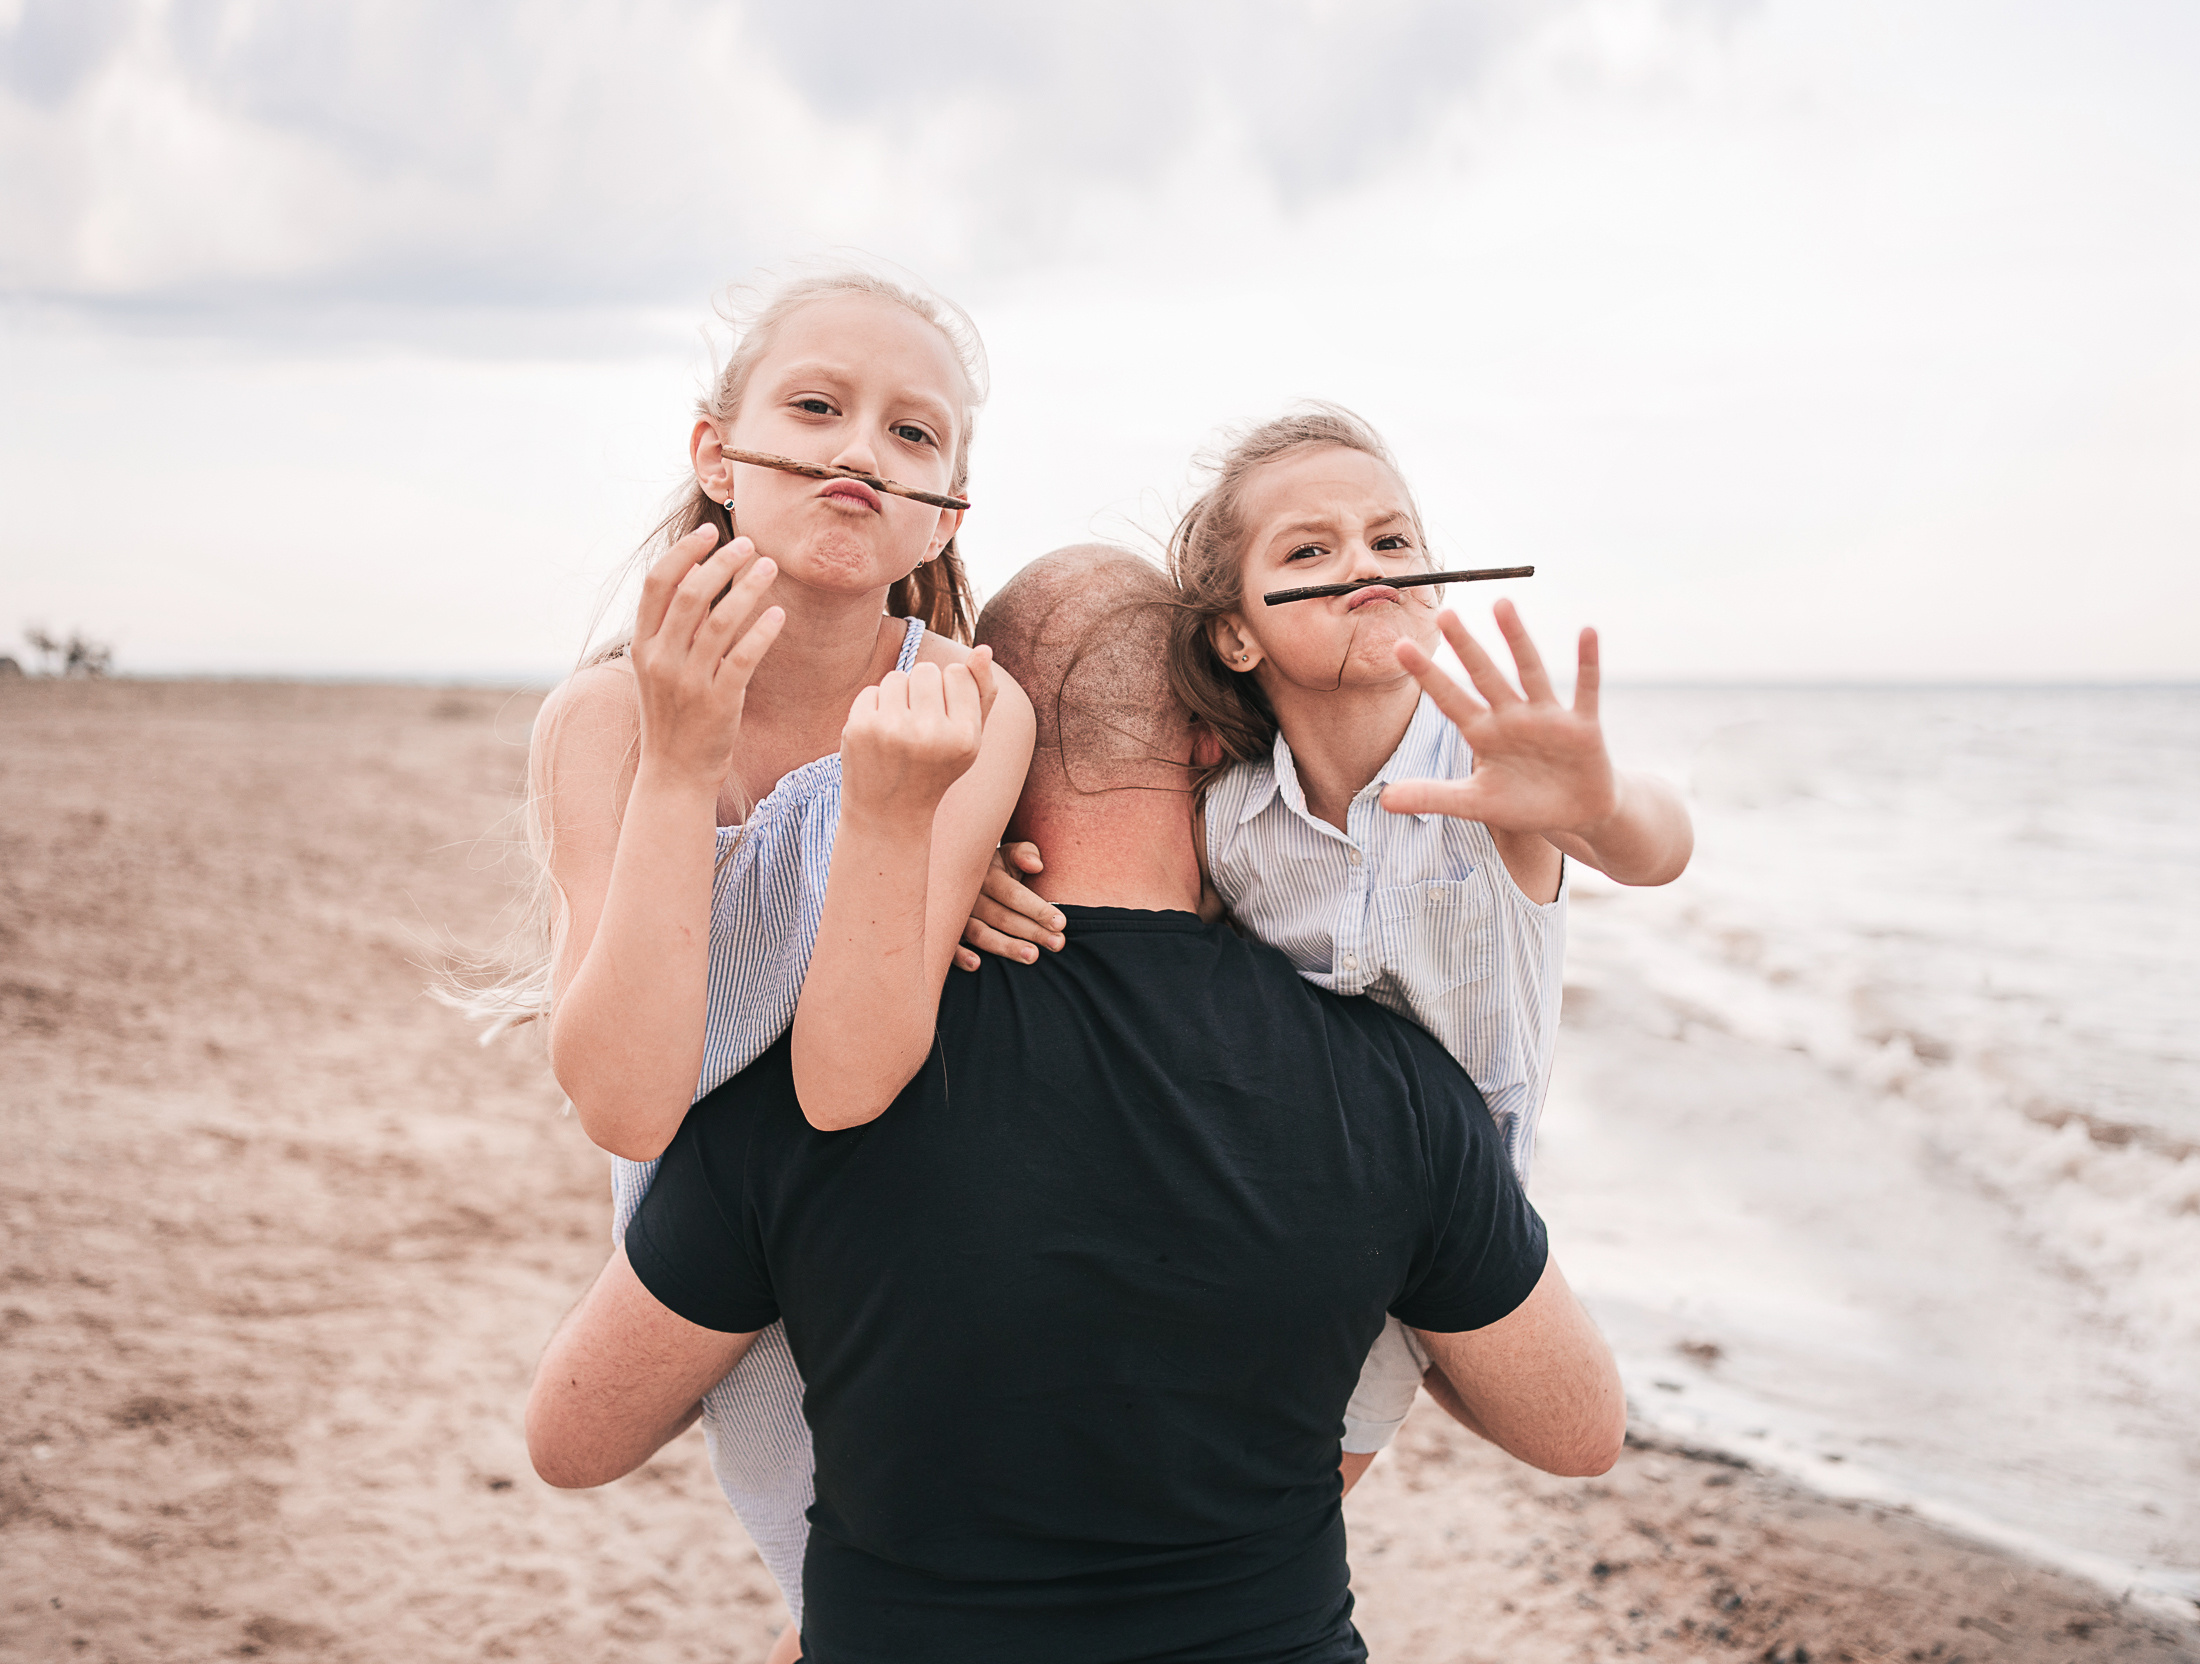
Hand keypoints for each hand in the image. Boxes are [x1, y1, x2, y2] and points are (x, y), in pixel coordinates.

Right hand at [629, 526, 784, 789]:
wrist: (674, 773)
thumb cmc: (672, 716)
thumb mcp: (659, 669)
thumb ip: (674, 628)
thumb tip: (696, 579)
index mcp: (642, 645)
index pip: (657, 584)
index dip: (683, 553)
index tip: (709, 533)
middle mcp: (661, 659)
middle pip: (690, 594)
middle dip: (721, 562)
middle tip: (749, 544)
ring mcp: (689, 681)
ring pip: (720, 621)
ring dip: (748, 588)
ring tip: (770, 568)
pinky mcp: (718, 702)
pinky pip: (743, 658)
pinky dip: (762, 632)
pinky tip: (779, 615)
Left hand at [839, 650, 997, 830]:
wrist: (888, 815)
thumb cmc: (934, 770)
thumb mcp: (968, 739)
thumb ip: (982, 693)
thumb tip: (983, 648)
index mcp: (965, 737)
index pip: (957, 672)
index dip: (949, 692)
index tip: (944, 723)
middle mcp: (930, 734)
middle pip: (927, 670)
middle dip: (922, 692)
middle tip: (919, 730)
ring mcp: (892, 731)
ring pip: (897, 677)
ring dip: (898, 698)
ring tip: (900, 733)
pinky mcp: (860, 728)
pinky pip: (872, 690)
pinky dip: (874, 709)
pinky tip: (878, 738)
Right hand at [954, 842, 1065, 970]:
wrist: (959, 869)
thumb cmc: (997, 866)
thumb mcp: (1010, 853)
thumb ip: (1025, 854)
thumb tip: (1036, 865)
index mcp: (988, 875)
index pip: (1014, 895)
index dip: (1037, 909)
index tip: (1061, 923)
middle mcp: (971, 896)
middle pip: (1002, 917)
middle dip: (1032, 932)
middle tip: (1058, 944)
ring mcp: (958, 915)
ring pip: (981, 934)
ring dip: (1006, 947)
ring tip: (1032, 957)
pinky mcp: (949, 931)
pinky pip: (951, 945)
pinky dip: (960, 956)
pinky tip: (977, 965)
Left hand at [1381, 602, 1617, 837]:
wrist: (1575, 814)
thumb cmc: (1523, 803)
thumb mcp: (1475, 802)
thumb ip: (1432, 796)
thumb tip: (1383, 801)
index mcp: (1483, 733)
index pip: (1449, 699)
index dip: (1427, 675)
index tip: (1399, 646)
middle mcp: (1512, 717)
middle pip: (1485, 675)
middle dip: (1466, 647)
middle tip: (1444, 613)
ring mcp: (1547, 718)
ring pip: (1530, 671)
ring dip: (1517, 639)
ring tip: (1502, 603)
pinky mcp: (1582, 727)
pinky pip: (1586, 690)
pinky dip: (1588, 663)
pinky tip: (1587, 632)